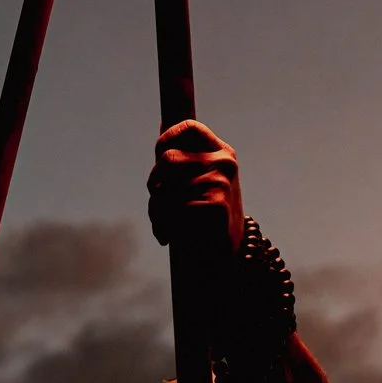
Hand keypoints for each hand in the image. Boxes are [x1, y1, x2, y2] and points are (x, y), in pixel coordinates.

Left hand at [149, 120, 243, 250]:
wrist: (226, 257)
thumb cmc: (207, 219)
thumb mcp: (202, 182)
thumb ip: (185, 158)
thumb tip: (163, 125)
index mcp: (222, 153)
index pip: (190, 128)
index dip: (168, 136)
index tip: (158, 153)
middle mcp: (224, 163)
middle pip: (167, 159)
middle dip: (155, 183)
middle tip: (157, 202)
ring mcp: (220, 182)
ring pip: (164, 188)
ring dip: (156, 211)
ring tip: (162, 225)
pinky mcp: (215, 203)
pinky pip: (171, 208)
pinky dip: (162, 226)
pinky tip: (167, 237)